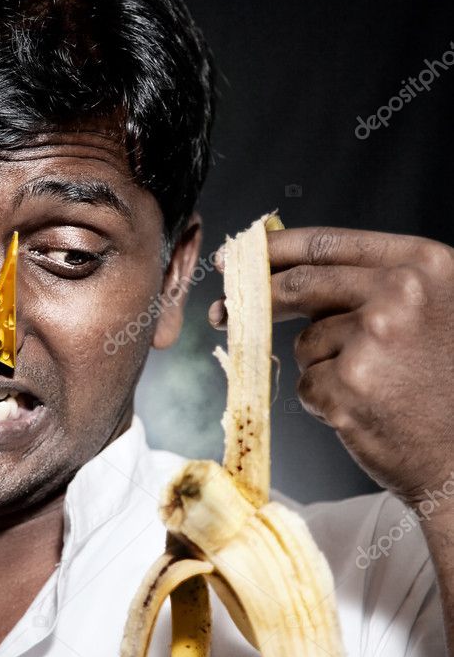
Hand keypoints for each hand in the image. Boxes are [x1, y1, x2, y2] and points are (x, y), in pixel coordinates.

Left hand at [209, 227, 453, 511]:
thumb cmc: (449, 386)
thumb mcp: (434, 309)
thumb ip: (374, 283)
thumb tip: (285, 273)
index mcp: (421, 265)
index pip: (327, 243)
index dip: (274, 249)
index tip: (237, 256)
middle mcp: (399, 294)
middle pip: (299, 286)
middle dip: (256, 299)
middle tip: (226, 311)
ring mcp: (371, 340)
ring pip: (305, 344)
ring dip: (322, 366)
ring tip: (375, 389)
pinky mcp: (347, 387)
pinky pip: (308, 385)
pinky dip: (326, 401)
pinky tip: (367, 412)